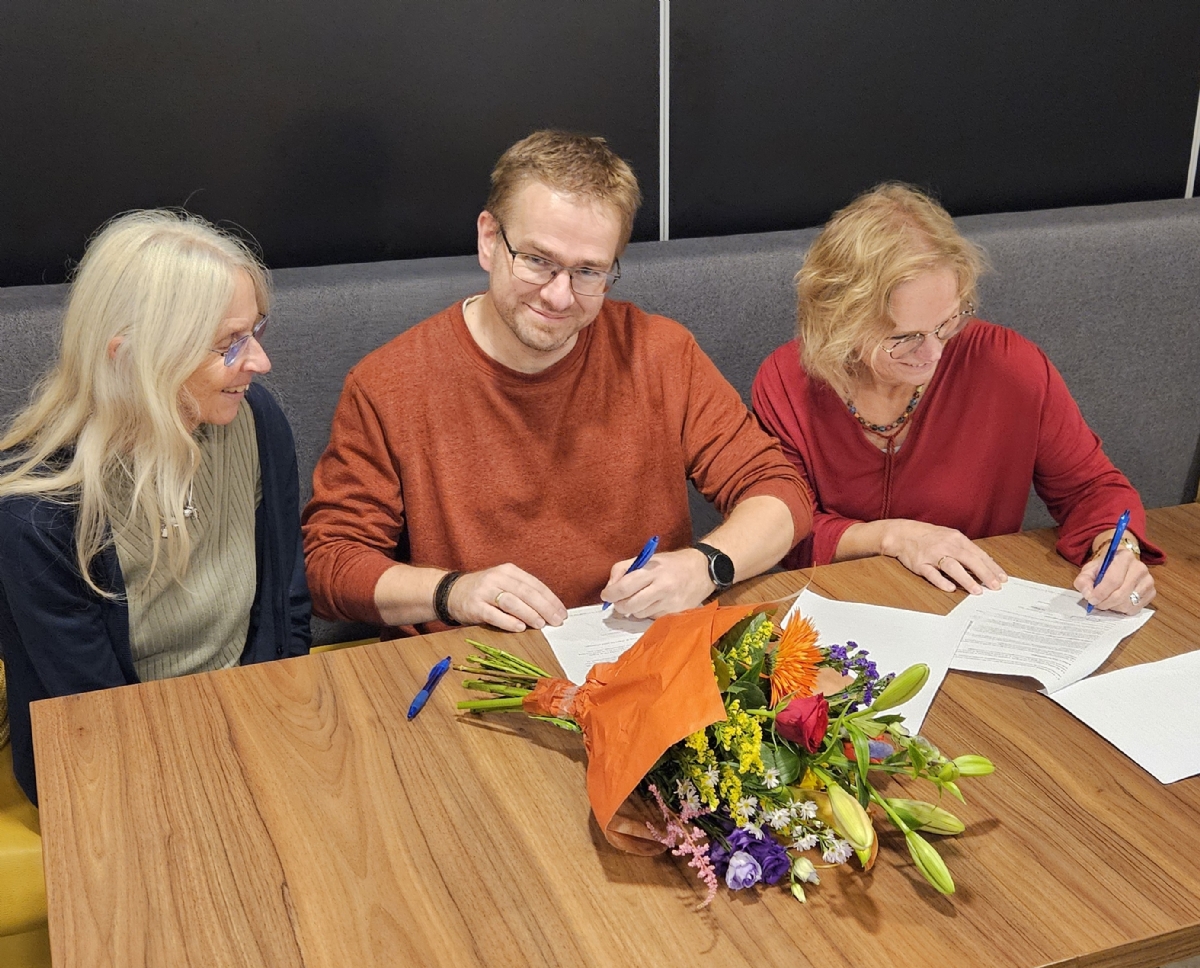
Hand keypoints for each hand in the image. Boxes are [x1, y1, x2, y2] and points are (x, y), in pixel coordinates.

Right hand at [447, 563, 566, 631]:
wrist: (451, 592)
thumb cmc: (484, 591)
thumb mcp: (504, 584)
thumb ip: (523, 593)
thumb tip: (549, 610)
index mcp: (508, 571)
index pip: (535, 584)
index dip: (550, 599)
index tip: (562, 612)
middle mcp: (497, 578)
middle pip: (526, 592)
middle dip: (545, 608)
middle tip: (556, 621)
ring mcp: (485, 591)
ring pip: (512, 602)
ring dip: (529, 614)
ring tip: (541, 624)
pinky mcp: (474, 606)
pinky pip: (494, 614)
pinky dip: (509, 622)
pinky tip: (520, 628)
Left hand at [601, 549, 713, 619]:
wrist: (703, 570)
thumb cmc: (672, 563)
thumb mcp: (647, 558)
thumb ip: (623, 569)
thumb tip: (609, 588)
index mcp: (653, 570)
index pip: (624, 587)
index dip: (610, 594)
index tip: (606, 595)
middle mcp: (662, 587)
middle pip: (629, 605)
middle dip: (620, 605)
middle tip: (619, 601)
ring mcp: (670, 602)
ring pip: (639, 614)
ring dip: (635, 609)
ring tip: (642, 598)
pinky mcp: (676, 613)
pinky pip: (652, 618)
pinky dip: (648, 612)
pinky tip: (655, 602)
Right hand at [879, 519, 1007, 593]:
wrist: (902, 534)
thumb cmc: (929, 537)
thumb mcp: (950, 537)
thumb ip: (966, 550)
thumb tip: (985, 564)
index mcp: (956, 539)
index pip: (979, 553)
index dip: (992, 566)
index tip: (1002, 578)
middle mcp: (946, 545)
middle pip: (969, 559)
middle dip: (984, 573)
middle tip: (995, 586)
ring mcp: (933, 555)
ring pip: (952, 566)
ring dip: (966, 579)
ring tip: (977, 590)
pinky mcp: (920, 564)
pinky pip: (932, 573)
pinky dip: (941, 581)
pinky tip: (950, 588)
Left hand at [1073, 548, 1153, 613]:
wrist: (1119, 563)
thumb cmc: (1103, 567)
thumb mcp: (1089, 570)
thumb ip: (1083, 581)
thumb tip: (1088, 594)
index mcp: (1124, 557)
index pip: (1113, 580)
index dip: (1100, 593)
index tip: (1091, 599)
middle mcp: (1140, 568)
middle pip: (1121, 593)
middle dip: (1105, 603)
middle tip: (1096, 604)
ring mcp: (1148, 581)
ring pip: (1128, 603)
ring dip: (1113, 607)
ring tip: (1106, 601)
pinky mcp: (1152, 592)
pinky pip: (1136, 608)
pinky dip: (1123, 610)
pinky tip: (1117, 603)